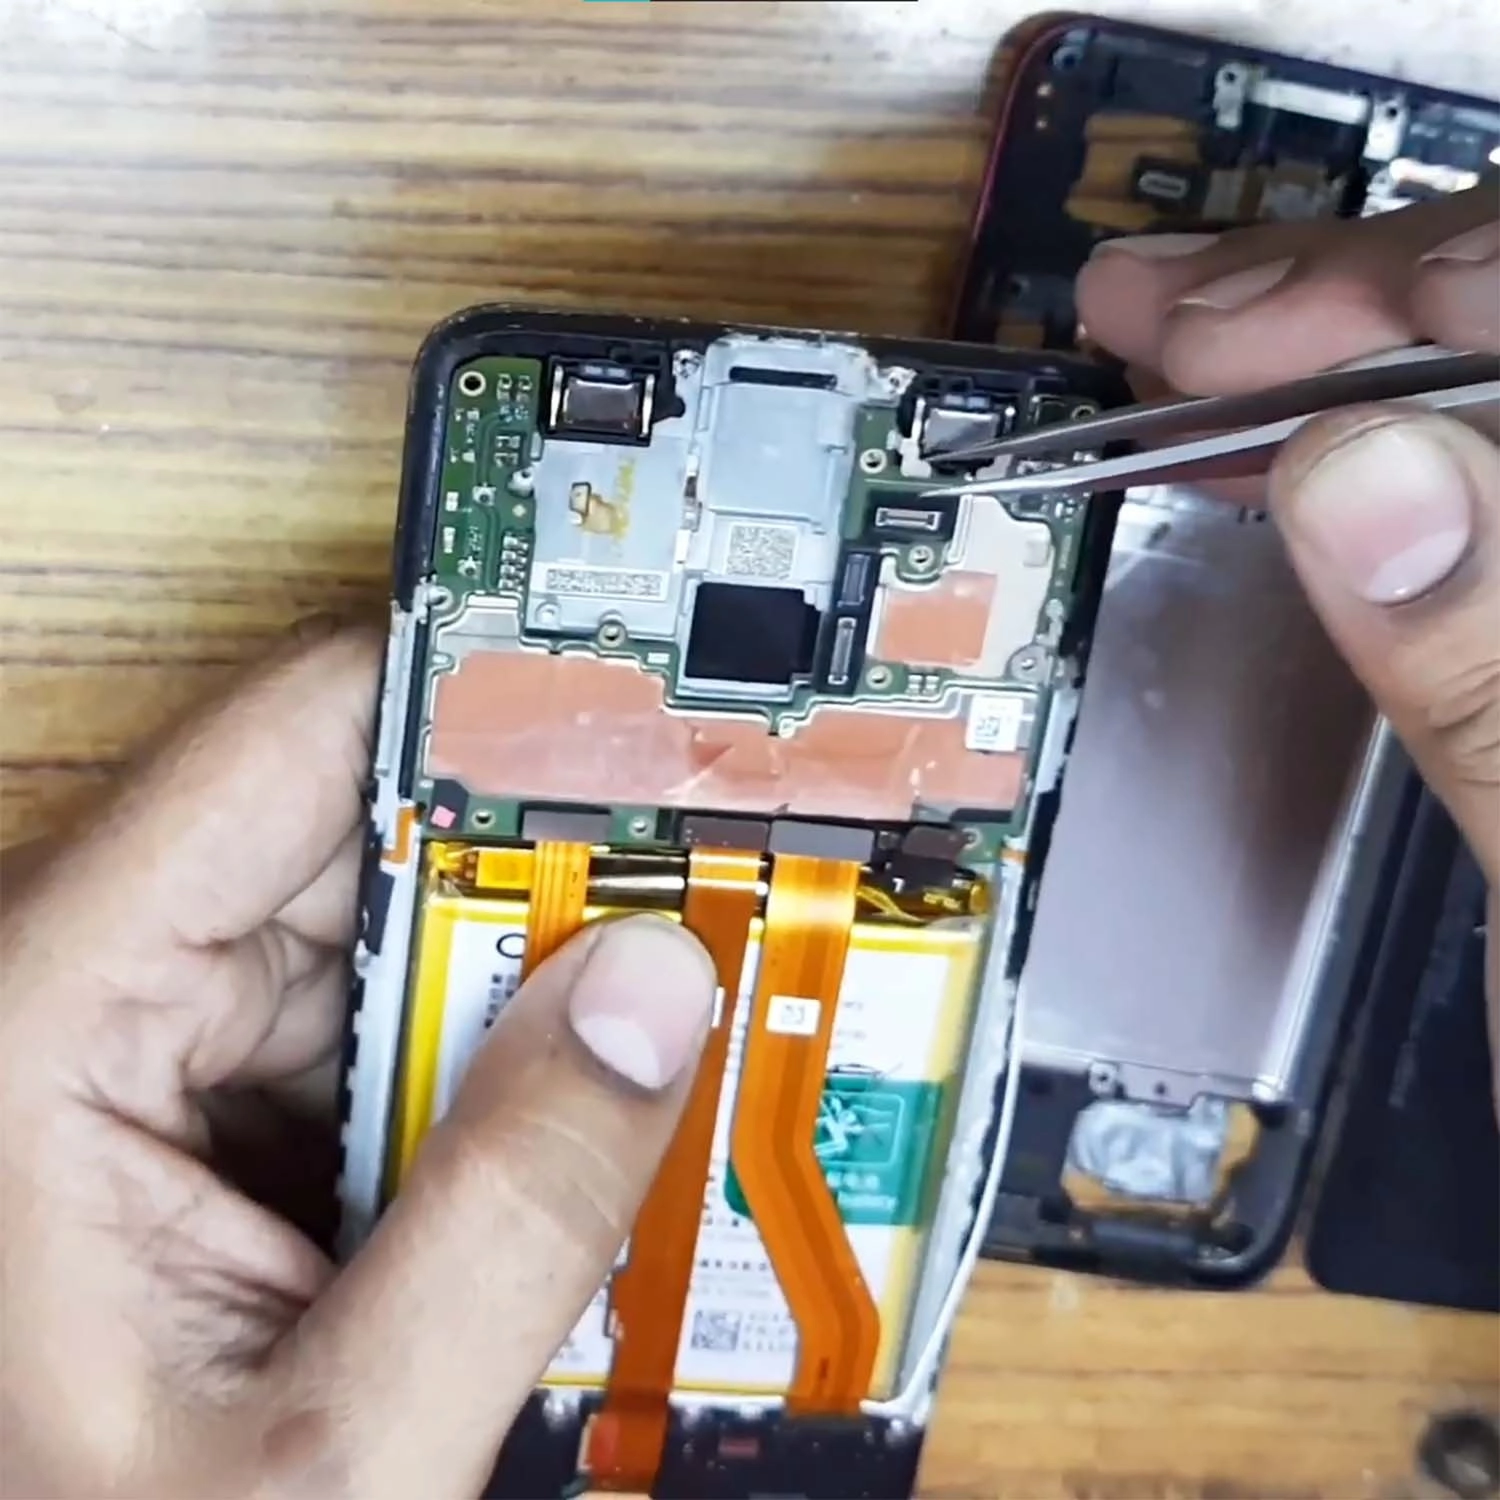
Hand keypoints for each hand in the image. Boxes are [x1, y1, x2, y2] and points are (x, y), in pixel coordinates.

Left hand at [0, 623, 715, 1497]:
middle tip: (699, 894)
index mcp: (42, 1028)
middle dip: (540, 870)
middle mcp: (88, 1000)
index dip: (479, 699)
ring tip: (644, 1041)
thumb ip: (509, 1219)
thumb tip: (653, 999)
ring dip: (522, 984)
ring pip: (389, 930)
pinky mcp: (207, 1102)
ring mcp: (151, 1046)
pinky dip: (481, 1056)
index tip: (638, 698)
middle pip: (362, 831)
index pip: (291, 746)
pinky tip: (549, 1126)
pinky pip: (378, 1017)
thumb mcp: (334, 1451)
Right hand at [1076, 186, 1499, 1095]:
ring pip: (1488, 400)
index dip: (1405, 300)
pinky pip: (1461, 499)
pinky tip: (1268, 446)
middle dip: (1346, 305)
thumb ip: (1493, 684)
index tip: (1214, 327)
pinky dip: (1358, 451)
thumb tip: (1361, 475)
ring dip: (1335, 355)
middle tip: (1163, 315)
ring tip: (1185, 343)